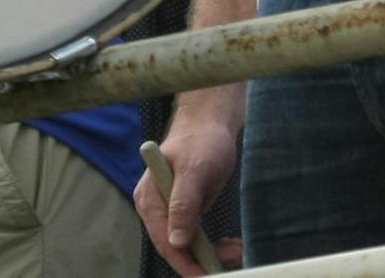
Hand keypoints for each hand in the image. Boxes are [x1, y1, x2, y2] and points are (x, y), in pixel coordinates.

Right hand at [133, 108, 241, 277]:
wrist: (211, 121)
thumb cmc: (202, 139)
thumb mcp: (195, 169)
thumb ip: (184, 204)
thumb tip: (176, 239)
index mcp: (149, 199)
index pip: (165, 242)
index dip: (186, 262)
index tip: (208, 273)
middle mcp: (155, 207)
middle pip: (174, 247)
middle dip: (201, 259)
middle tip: (231, 257)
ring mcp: (169, 208)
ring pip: (186, 244)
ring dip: (209, 252)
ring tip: (234, 249)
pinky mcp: (184, 208)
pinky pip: (194, 234)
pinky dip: (211, 242)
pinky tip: (228, 242)